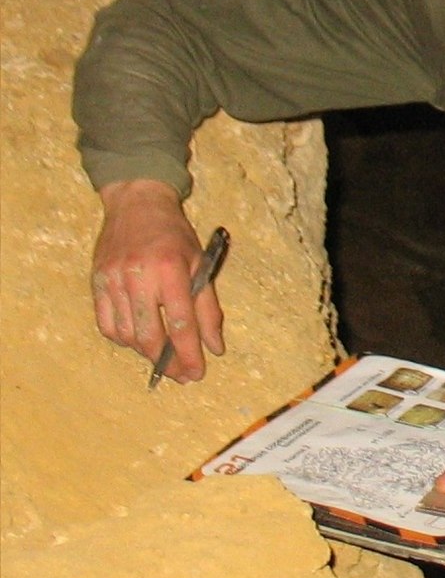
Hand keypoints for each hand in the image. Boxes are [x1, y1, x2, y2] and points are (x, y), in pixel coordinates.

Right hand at [91, 179, 223, 382]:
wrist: (137, 203)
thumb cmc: (173, 234)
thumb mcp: (200, 263)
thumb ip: (208, 307)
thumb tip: (214, 347)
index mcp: (171, 269)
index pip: (181, 323)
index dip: (189, 354)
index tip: (196, 373)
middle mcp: (139, 275)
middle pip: (150, 335)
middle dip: (167, 362)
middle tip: (181, 375)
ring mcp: (114, 279)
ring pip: (127, 334)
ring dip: (145, 352)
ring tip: (161, 355)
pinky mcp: (96, 282)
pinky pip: (106, 325)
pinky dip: (122, 339)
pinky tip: (136, 339)